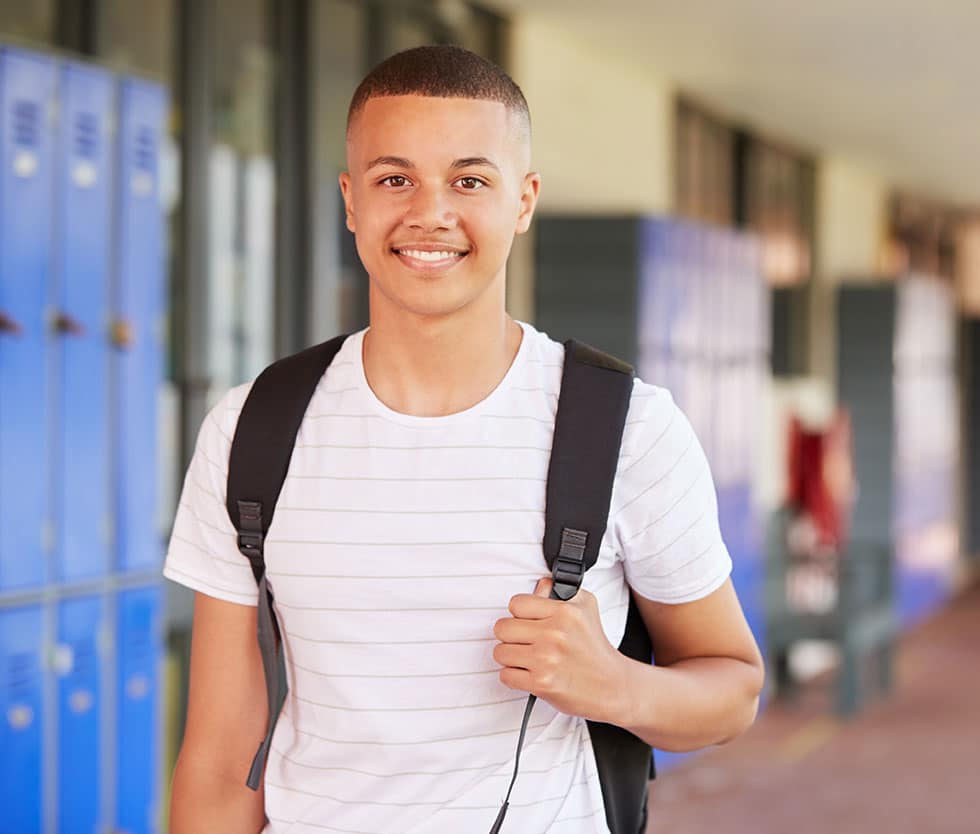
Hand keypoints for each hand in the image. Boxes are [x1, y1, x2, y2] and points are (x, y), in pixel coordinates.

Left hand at [492, 577, 626, 721]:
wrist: (612, 686)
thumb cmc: (595, 647)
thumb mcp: (586, 606)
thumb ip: (559, 591)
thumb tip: (538, 586)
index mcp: (566, 612)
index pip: (516, 603)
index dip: (519, 613)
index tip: (528, 621)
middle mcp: (555, 634)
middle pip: (502, 627)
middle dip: (511, 635)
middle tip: (525, 640)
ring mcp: (547, 659)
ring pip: (500, 652)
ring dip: (510, 657)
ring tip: (528, 657)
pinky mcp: (542, 683)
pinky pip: (506, 675)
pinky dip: (514, 676)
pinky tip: (529, 673)